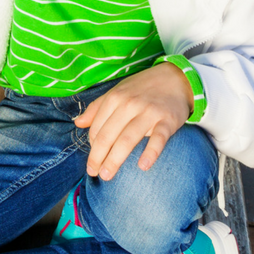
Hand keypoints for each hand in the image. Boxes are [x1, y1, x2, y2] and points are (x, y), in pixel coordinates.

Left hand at [75, 63, 192, 180]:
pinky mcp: (167, 121)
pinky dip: (150, 153)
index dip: (92, 146)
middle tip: (94, 173)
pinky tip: (143, 166)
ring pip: (127, 139)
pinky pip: (158, 139)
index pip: (97, 128)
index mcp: (115, 98)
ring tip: (107, 175)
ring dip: (115, 160)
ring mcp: (149, 113)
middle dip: (98, 157)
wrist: (176, 78)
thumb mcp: (117, 91)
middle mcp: (129, 105)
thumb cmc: (142, 88)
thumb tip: (78, 123)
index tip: (93, 159)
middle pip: (108, 136)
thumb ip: (97, 108)